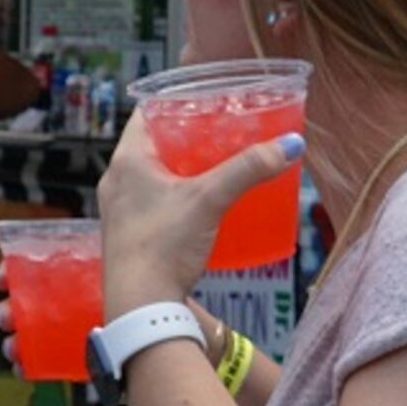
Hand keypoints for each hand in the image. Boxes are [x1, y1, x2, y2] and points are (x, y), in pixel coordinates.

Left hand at [101, 112, 302, 315]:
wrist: (140, 306)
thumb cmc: (164, 246)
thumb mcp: (210, 200)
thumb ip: (249, 169)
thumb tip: (291, 144)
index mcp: (127, 160)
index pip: (147, 112)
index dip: (175, 101)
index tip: (204, 99)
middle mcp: (115, 180)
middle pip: (152, 144)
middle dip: (184, 137)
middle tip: (217, 132)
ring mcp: (118, 210)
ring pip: (150, 175)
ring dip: (178, 169)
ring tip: (212, 167)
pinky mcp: (127, 236)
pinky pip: (150, 203)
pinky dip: (172, 197)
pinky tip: (196, 207)